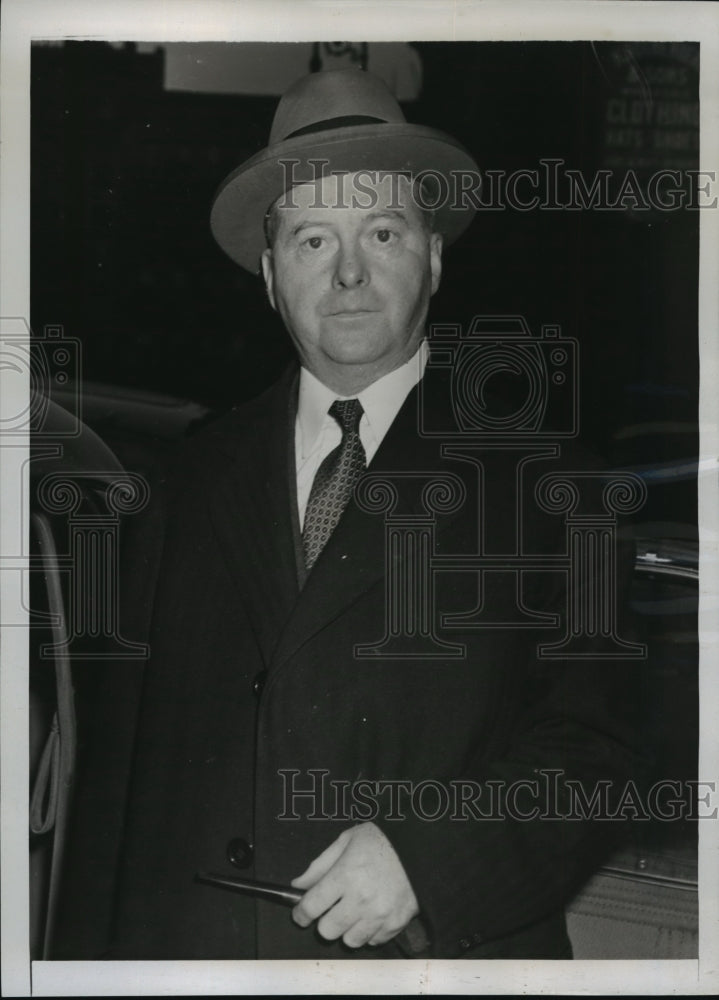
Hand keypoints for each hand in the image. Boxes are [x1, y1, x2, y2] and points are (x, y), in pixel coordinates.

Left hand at [290, 822, 418, 948]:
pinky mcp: (397, 923)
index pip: (311, 906)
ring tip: (353, 911)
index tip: (301, 914)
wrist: (420, 845)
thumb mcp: (346, 841)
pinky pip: (374, 941)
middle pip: (327, 930)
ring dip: (347, 929)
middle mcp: (362, 898)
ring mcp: (380, 914)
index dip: (300, 913)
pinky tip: (371, 914)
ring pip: (350, 941)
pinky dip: (369, 932)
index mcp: (346, 874)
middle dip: (324, 920)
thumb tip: (298, 886)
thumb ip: (320, 865)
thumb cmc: (381, 840)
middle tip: (331, 908)